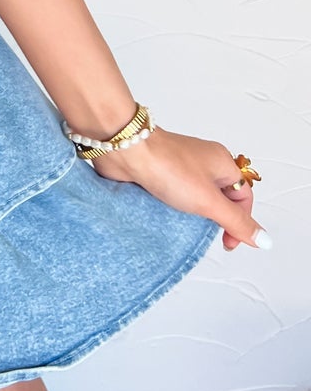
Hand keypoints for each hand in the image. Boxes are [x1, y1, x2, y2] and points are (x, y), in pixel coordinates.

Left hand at [87, 127, 269, 252]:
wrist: (126, 149)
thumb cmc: (168, 166)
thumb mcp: (210, 201)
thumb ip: (236, 222)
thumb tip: (263, 239)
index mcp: (222, 162)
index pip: (243, 197)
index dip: (240, 221)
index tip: (227, 241)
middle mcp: (202, 162)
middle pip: (219, 197)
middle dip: (214, 217)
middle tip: (206, 233)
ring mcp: (179, 166)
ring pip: (194, 197)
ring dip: (191, 213)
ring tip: (184, 224)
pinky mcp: (158, 172)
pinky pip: (172, 194)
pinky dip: (171, 207)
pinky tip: (166, 216)